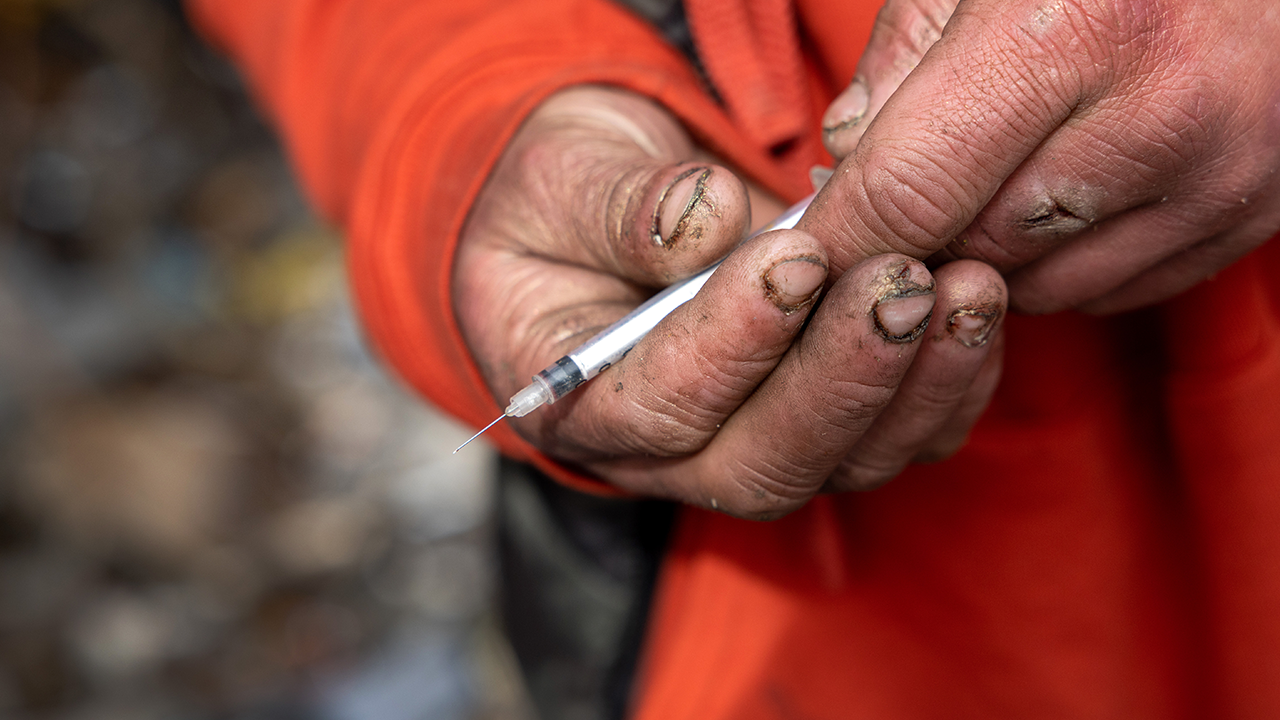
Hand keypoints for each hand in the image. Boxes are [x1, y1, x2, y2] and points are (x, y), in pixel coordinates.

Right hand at [453, 86, 1006, 517]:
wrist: (611, 207)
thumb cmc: (570, 196)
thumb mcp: (563, 179)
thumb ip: (618, 207)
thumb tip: (705, 219)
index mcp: (582, 404)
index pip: (658, 408)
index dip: (730, 343)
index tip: (793, 256)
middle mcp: (671, 452)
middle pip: (765, 462)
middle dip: (842, 376)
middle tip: (900, 281)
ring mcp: (757, 444)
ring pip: (845, 461)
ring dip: (914, 382)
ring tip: (964, 286)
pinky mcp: (829, 424)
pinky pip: (901, 436)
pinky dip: (951, 383)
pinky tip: (978, 309)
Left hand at [811, 0, 1279, 313]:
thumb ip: (905, 45)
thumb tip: (844, 152)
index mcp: (1075, 26)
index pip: (910, 188)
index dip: (839, 238)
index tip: (802, 258)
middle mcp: (1158, 114)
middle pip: (971, 247)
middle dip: (916, 236)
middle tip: (904, 189)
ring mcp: (1219, 176)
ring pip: (1039, 286)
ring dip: (991, 252)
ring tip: (999, 170)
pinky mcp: (1254, 214)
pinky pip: (1113, 288)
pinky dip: (1065, 260)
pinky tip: (1069, 189)